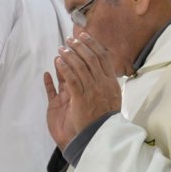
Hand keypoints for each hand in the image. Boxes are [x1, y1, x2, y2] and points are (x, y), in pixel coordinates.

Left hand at [43, 33, 120, 150]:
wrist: (102, 135)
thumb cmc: (105, 118)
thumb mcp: (112, 98)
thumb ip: (108, 83)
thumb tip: (105, 70)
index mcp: (111, 82)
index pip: (103, 57)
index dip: (93, 44)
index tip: (84, 36)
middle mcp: (102, 83)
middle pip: (90, 58)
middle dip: (79, 46)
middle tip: (70, 40)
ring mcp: (91, 91)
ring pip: (80, 66)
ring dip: (69, 55)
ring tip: (61, 49)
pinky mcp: (79, 99)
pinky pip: (71, 79)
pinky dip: (64, 68)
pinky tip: (58, 62)